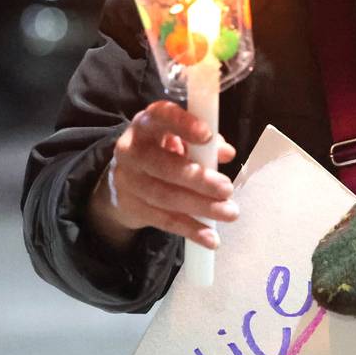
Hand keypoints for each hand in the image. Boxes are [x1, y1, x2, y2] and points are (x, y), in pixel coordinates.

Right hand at [87, 100, 237, 249]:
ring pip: (165, 196)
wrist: (126, 180)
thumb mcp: (181, 138)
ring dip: (200, 206)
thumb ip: (205, 142)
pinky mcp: (131, 207)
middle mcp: (131, 149)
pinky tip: (210, 237)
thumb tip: (226, 153)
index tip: (207, 136)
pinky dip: (190, 229)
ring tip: (229, 212)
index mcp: (146, 124)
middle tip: (227, 188)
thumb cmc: (164, 150)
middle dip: (198, 178)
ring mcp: (127, 181)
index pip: (160, 116)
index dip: (183, 124)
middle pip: (163, 165)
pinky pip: (163, 220)